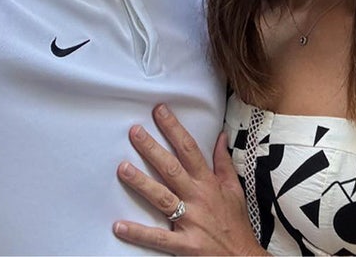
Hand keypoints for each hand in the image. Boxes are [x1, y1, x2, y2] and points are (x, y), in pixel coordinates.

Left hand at [113, 104, 266, 255]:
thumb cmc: (236, 223)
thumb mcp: (234, 189)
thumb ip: (224, 162)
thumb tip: (221, 136)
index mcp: (209, 183)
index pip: (190, 149)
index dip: (174, 129)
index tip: (159, 111)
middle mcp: (198, 198)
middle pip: (172, 169)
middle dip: (152, 149)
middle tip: (134, 132)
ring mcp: (191, 221)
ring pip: (162, 199)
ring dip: (142, 184)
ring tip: (122, 169)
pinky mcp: (185, 245)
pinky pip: (158, 238)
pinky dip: (138, 233)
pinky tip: (119, 226)